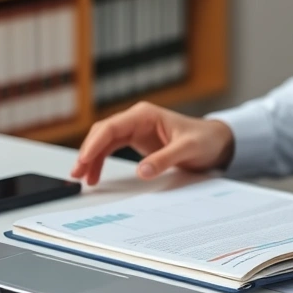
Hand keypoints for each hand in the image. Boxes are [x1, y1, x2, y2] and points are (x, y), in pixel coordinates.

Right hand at [71, 102, 234, 184]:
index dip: (94, 143)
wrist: (216, 141)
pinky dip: (102, 160)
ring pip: (104, 141)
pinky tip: (95, 174)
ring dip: (91, 158)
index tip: (84, 159)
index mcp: (145, 115)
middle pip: (102, 133)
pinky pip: (112, 148)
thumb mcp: (187, 149)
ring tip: (82, 177)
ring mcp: (135, 129)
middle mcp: (136, 119)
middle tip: (77, 172)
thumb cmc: (204, 139)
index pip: (111, 127)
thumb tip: (142, 171)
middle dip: (88, 152)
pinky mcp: (137, 140)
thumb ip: (165, 159)